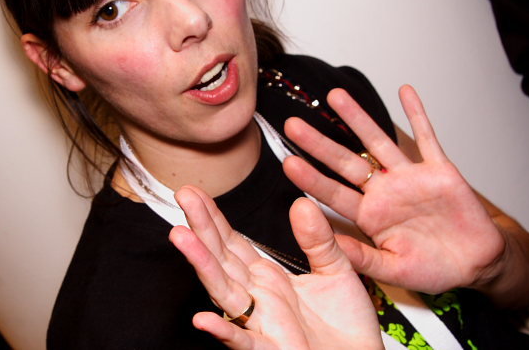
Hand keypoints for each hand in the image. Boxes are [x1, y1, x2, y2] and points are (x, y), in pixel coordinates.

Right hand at [169, 186, 384, 349]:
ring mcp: (261, 324)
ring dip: (202, 266)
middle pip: (222, 260)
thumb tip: (301, 204)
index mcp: (268, 278)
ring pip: (225, 293)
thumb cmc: (346, 324)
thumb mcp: (336, 269)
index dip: (214, 219)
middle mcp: (258, 298)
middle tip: (184, 195)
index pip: (233, 243)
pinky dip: (224, 332)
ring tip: (182, 236)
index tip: (196, 193)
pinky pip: (244, 343)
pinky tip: (203, 319)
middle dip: (202, 228)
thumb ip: (318, 239)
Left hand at [283, 85, 505, 294]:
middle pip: (346, 161)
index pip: (334, 193)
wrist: (475, 264)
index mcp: (370, 215)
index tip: (288, 163)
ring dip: (358, 119)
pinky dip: (417, 114)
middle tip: (293, 125)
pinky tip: (404, 91)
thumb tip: (332, 249)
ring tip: (335, 96)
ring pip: (379, 142)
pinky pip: (428, 138)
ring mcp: (410, 178)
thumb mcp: (394, 269)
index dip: (312, 178)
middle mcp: (385, 191)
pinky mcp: (439, 170)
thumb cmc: (433, 268)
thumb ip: (364, 258)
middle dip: (320, 144)